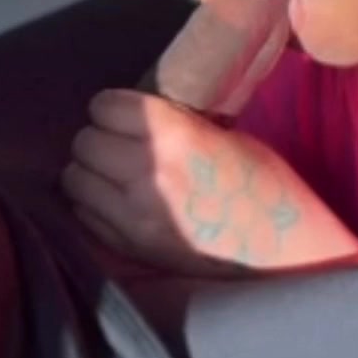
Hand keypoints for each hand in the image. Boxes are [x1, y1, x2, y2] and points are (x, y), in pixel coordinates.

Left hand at [62, 89, 357, 275]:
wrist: (282, 250)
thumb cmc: (266, 187)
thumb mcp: (228, 137)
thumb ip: (179, 125)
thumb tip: (143, 115)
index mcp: (176, 137)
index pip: (106, 107)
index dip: (114, 107)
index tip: (125, 112)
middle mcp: (146, 175)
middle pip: (84, 143)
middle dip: (100, 139)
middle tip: (121, 143)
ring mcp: (133, 216)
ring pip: (74, 180)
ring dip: (91, 173)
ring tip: (116, 174)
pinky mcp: (130, 247)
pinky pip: (84, 216)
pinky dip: (94, 205)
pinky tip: (119, 202)